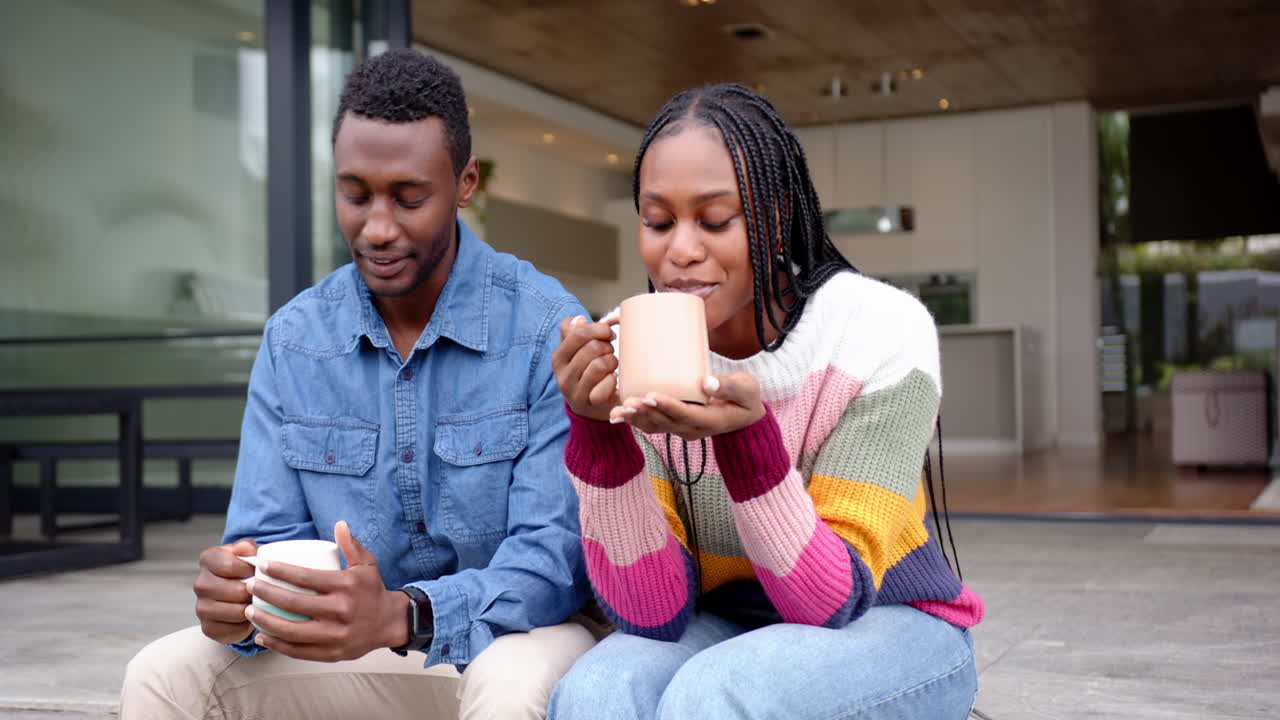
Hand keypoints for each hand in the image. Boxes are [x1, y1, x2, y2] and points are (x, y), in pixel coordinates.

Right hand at [194, 537, 258, 644]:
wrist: (241, 596)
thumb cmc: (248, 570)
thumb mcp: (250, 553)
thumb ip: (248, 547)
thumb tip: (243, 549)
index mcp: (208, 559)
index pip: (229, 565)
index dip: (250, 570)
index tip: (259, 571)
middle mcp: (200, 584)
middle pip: (236, 591)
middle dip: (255, 592)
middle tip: (264, 591)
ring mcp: (201, 608)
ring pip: (237, 612)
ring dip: (253, 609)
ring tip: (259, 603)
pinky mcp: (208, 628)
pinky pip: (235, 630)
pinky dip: (247, 625)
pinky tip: (250, 617)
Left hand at [244, 521, 409, 661]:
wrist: (389, 623)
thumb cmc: (371, 591)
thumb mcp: (366, 565)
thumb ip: (351, 545)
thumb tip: (339, 524)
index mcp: (346, 586)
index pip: (306, 578)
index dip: (281, 571)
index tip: (264, 567)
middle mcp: (340, 611)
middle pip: (294, 603)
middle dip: (266, 594)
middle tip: (251, 586)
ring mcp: (336, 635)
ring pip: (292, 630)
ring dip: (265, 621)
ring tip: (250, 611)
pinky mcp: (332, 654)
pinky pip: (299, 651)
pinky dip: (277, 644)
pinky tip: (263, 636)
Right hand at [552, 314, 621, 421]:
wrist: (590, 407)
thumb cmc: (586, 372)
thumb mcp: (575, 352)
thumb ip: (574, 333)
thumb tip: (579, 319)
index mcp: (558, 358)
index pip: (578, 333)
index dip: (599, 329)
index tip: (608, 334)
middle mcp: (563, 376)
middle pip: (592, 347)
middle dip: (607, 346)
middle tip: (610, 352)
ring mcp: (576, 392)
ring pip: (600, 364)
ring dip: (612, 362)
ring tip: (611, 366)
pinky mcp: (591, 404)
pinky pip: (607, 383)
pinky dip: (614, 379)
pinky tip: (612, 380)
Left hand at [610, 372, 765, 440]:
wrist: (745, 417)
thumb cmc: (746, 398)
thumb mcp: (747, 389)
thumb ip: (730, 386)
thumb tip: (707, 382)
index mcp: (711, 420)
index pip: (686, 415)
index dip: (667, 406)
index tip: (650, 395)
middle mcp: (693, 429)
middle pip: (665, 423)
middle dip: (645, 413)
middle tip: (627, 402)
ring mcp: (682, 429)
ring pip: (655, 427)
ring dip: (635, 419)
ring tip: (617, 411)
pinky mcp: (675, 424)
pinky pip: (652, 425)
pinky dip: (635, 420)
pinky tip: (618, 412)